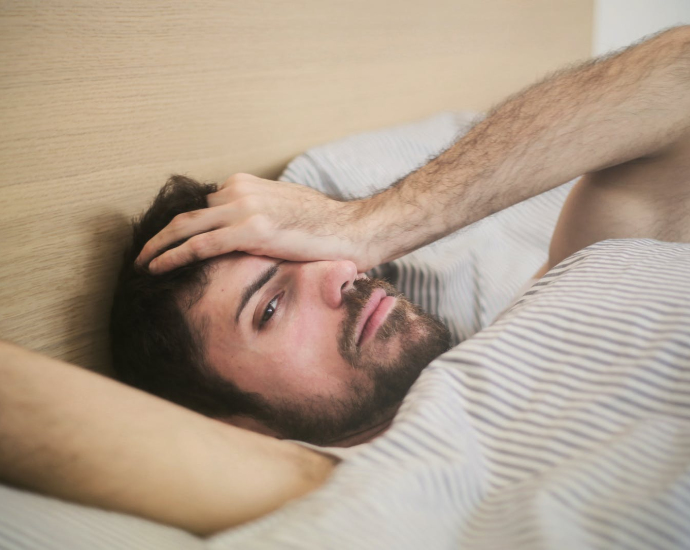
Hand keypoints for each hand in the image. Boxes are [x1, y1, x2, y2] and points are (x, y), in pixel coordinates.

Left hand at [136, 173, 379, 272]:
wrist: (354, 229)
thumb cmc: (324, 227)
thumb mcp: (284, 211)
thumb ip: (258, 215)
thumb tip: (243, 235)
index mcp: (247, 185)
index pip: (202, 205)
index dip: (180, 225)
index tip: (165, 242)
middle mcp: (240, 191)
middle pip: (187, 212)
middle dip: (160, 234)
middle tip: (142, 253)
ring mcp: (244, 208)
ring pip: (185, 226)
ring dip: (158, 246)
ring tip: (142, 263)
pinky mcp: (251, 231)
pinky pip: (200, 245)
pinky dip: (173, 256)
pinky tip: (156, 268)